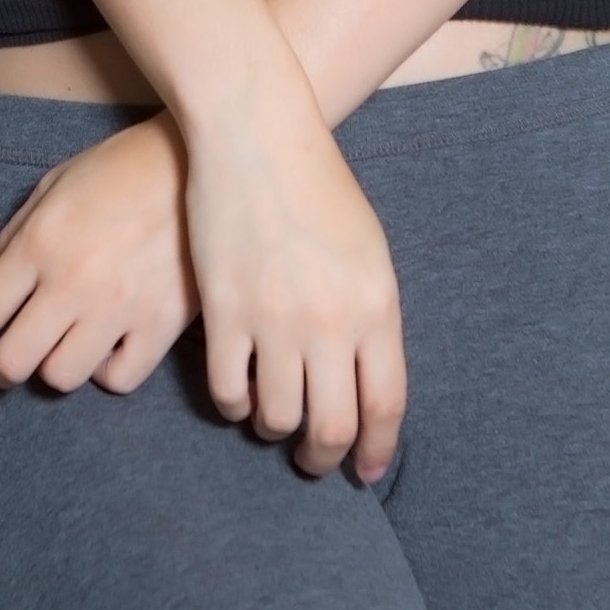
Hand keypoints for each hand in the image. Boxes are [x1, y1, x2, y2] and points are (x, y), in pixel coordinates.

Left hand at [0, 113, 198, 397]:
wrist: (203, 162)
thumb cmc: (121, 169)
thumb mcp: (54, 185)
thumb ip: (16, 236)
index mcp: (39, 243)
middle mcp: (73, 282)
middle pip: (10, 362)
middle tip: (0, 362)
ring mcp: (119, 308)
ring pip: (61, 378)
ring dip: (52, 366)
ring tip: (61, 347)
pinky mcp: (161, 325)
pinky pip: (117, 379)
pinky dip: (105, 369)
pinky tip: (108, 346)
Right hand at [182, 91, 405, 485]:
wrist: (259, 138)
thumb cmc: (319, 188)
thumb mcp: (368, 251)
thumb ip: (370, 315)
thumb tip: (363, 377)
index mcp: (377, 306)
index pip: (385, 405)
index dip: (377, 449)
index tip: (367, 471)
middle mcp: (331, 322)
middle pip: (332, 426)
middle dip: (324, 456)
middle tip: (314, 459)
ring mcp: (275, 319)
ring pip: (276, 416)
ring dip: (274, 429)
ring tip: (271, 420)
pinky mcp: (224, 313)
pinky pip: (227, 389)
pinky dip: (232, 404)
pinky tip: (236, 395)